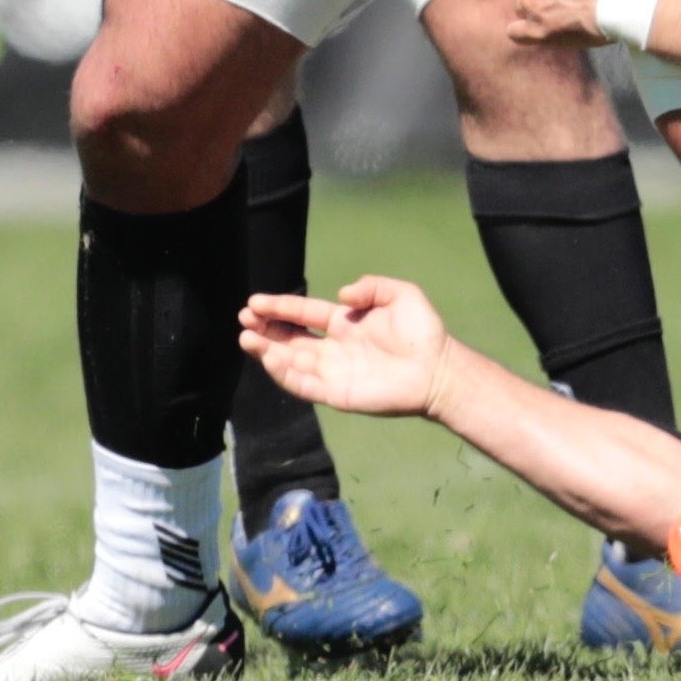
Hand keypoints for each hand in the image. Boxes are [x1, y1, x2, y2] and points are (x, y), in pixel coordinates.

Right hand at [237, 276, 449, 418]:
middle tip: (244, 319)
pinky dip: (285, 374)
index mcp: (344, 323)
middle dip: (266, 329)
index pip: (304, 314)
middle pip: (290, 338)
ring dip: (268, 351)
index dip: (280, 308)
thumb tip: (340, 295)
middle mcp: (333, 348)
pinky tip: (270, 359)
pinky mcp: (337, 394)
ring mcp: (333, 372)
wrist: (437, 369)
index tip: (254, 303)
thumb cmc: (422, 332)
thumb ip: (371, 287)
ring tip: (246, 338)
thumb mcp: (400, 294)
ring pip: (291, 361)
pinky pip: (305, 385)